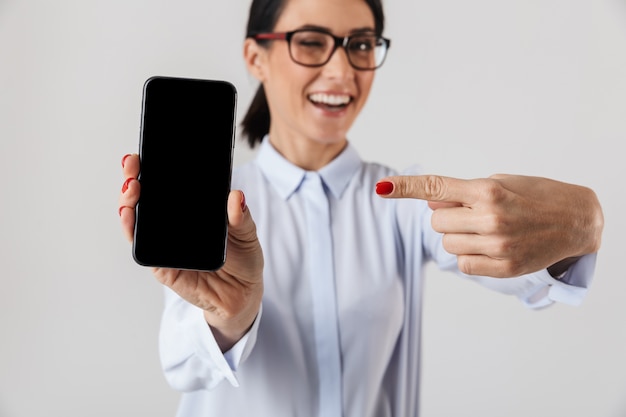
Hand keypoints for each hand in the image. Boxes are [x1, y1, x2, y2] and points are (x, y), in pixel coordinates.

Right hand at [119, 154, 263, 350]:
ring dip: (128, 202)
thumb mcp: (247, 233)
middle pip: (146, 199)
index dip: (154, 168)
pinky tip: (130, 215)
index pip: (168, 185)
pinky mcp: (162, 266)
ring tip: (131, 187)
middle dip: (134, 178)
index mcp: (193, 211)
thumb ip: (242, 217)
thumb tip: (236, 196)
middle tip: (133, 165)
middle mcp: (174, 225)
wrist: (243, 295)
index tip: (146, 153)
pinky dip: (133, 230)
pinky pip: (142, 247)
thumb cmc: (243, 260)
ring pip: (137, 220)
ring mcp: (165, 244)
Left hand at [376, 174, 602, 277]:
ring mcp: (498, 245)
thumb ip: (461, 193)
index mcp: (488, 190)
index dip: (405, 187)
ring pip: (447, 244)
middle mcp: (491, 217)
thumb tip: (430, 201)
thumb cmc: (535, 195)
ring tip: (486, 229)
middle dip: (447, 216)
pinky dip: (470, 255)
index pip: (436, 187)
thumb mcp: (500, 183)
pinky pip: (463, 264)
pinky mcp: (504, 268)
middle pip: (436, 220)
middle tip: (472, 213)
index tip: (382, 187)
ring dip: (458, 236)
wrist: (576, 221)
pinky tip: (491, 246)